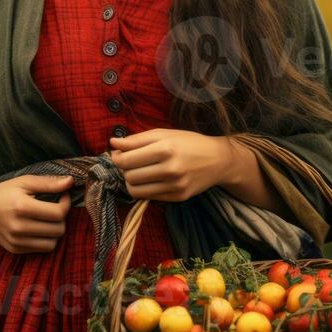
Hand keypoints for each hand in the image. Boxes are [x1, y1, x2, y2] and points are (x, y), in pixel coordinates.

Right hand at [0, 175, 73, 253]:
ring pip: (53, 243)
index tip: (63, 196)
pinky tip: (39, 227)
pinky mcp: (15, 250)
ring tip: (48, 219)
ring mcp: (16, 241)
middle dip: (62, 217)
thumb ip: (48, 183)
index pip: (58, 213)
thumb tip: (71, 182)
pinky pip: (42, 249)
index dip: (66, 204)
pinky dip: (46, 239)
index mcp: (21, 207)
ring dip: (56, 231)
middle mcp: (19, 227)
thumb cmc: (3, 193)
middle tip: (55, 207)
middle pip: (59, 229)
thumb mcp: (24, 182)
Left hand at [108, 128, 238, 201]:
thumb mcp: (164, 134)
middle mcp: (171, 169)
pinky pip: (149, 197)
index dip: (116, 158)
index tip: (118, 154)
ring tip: (138, 172)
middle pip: (129, 175)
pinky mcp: (179, 197)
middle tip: (130, 162)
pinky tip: (151, 179)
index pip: (127, 160)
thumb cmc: (189, 142)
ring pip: (136, 190)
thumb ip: (137, 139)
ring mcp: (175, 185)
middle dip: (124, 169)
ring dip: (131, 181)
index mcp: (166, 148)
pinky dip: (144, 189)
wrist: (218, 160)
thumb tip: (113, 143)